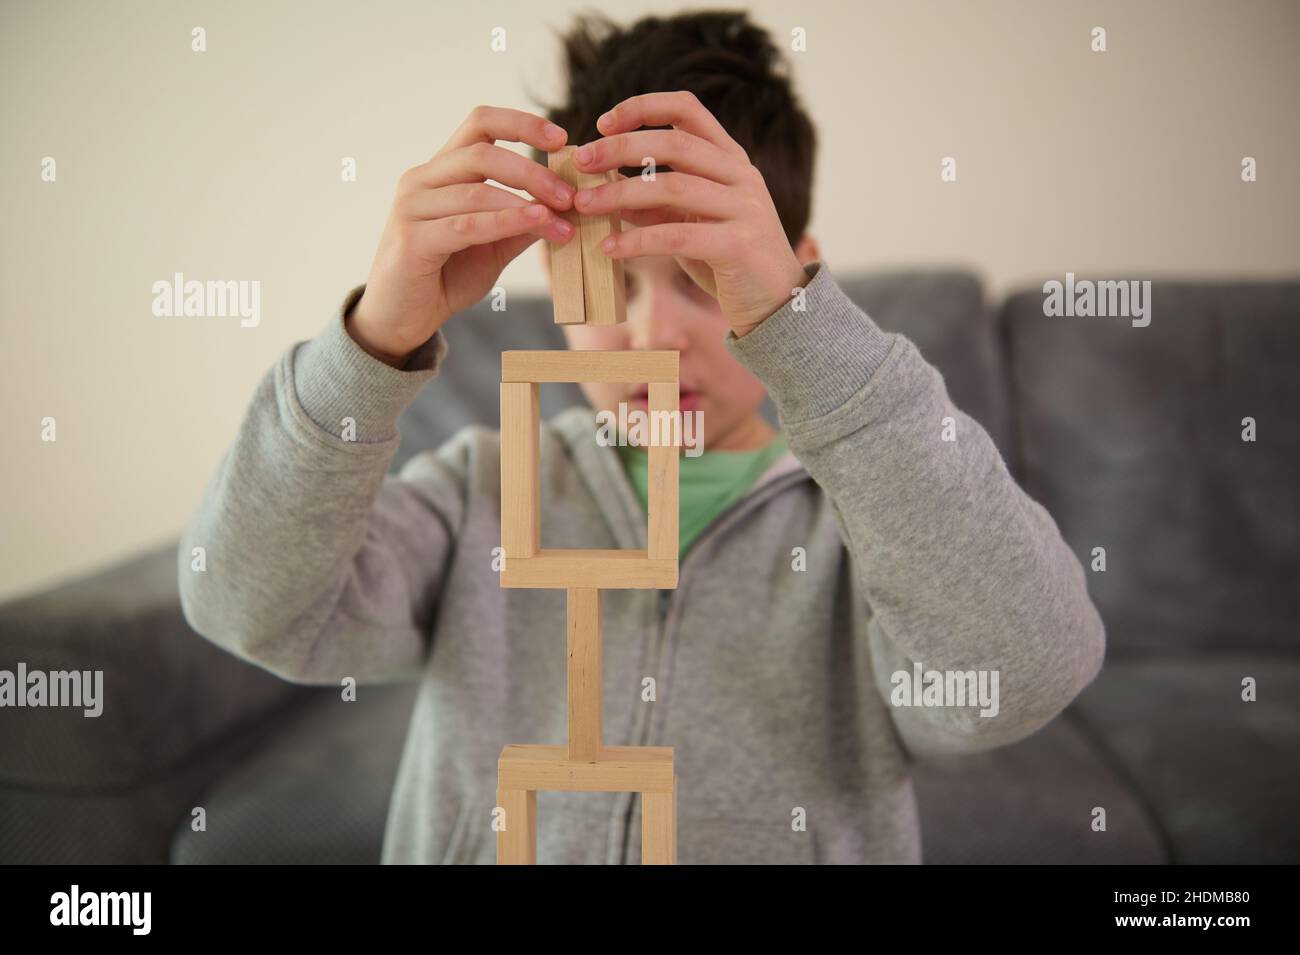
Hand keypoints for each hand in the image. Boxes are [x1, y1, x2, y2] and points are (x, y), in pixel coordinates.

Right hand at [348, 107, 577, 365]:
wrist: (403, 318)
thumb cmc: (447, 276)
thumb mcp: (494, 245)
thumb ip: (523, 221)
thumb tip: (567, 203)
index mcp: (441, 170)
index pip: (480, 123)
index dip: (521, 123)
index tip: (561, 138)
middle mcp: (421, 179)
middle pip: (482, 154)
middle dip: (533, 171)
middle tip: (570, 196)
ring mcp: (411, 208)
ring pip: (476, 191)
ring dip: (527, 202)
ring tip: (563, 220)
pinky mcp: (411, 241)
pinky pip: (465, 225)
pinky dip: (505, 222)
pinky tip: (536, 223)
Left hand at [569, 90, 808, 335]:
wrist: (777, 304)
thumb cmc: (728, 261)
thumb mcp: (690, 224)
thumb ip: (655, 206)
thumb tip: (604, 190)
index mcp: (730, 159)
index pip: (687, 110)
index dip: (642, 107)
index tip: (602, 123)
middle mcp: (741, 175)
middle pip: (674, 143)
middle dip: (620, 148)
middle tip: (581, 161)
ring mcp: (745, 207)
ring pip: (672, 187)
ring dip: (620, 194)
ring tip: (585, 204)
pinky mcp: (739, 245)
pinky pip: (678, 235)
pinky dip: (638, 240)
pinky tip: (610, 247)